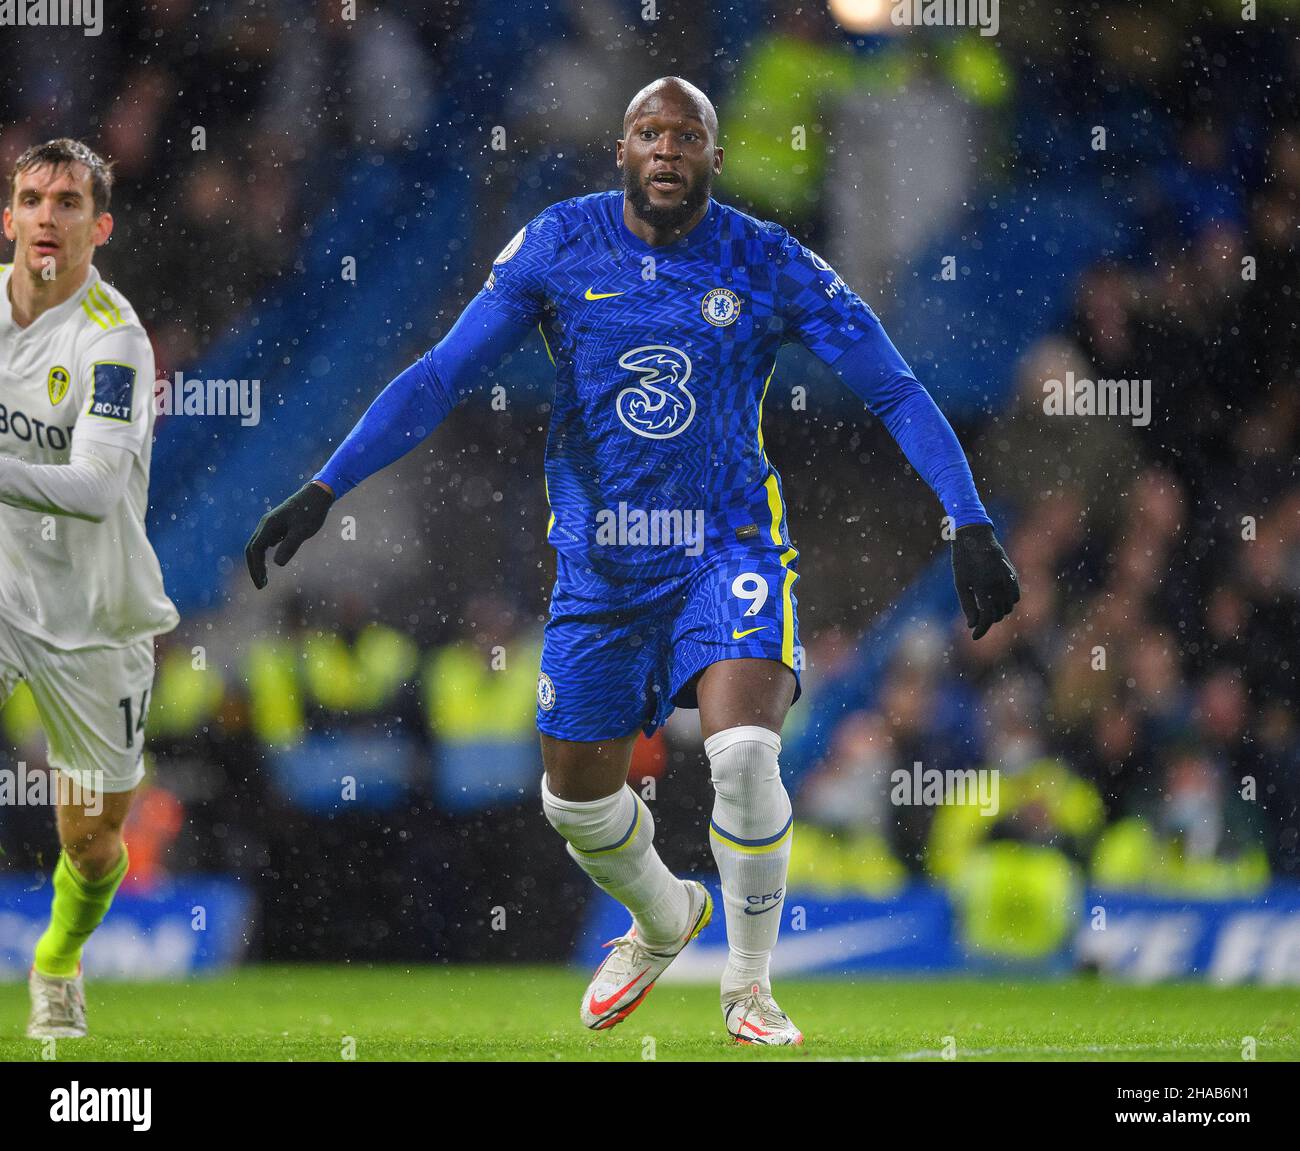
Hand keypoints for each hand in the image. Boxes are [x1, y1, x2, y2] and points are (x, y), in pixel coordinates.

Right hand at [245, 481, 333, 588]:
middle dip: (255, 568)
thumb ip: (290, 546)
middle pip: (252, 549)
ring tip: (265, 578)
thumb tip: (277, 564)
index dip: (256, 568)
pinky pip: (266, 541)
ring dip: (259, 562)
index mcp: (268, 526)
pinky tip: (275, 560)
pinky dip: (266, 554)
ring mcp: (271, 524)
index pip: (255, 550)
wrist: (318, 493)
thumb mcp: (303, 531)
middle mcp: (266, 524)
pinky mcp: (279, 524)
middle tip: (261, 586)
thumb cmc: (312, 511)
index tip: (262, 583)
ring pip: (258, 545)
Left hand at [951, 522, 1019, 639]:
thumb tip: (973, 625)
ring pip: (1007, 608)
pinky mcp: (1013, 575)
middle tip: (976, 622)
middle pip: (997, 614)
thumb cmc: (963, 560)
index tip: (974, 637)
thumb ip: (967, 605)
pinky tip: (996, 602)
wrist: (976, 536)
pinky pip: (1014, 597)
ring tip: (985, 610)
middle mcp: (998, 584)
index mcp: (982, 586)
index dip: (981, 630)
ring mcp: (1008, 579)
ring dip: (997, 613)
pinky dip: (1007, 603)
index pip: (986, 616)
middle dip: (987, 621)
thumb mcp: (960, 583)